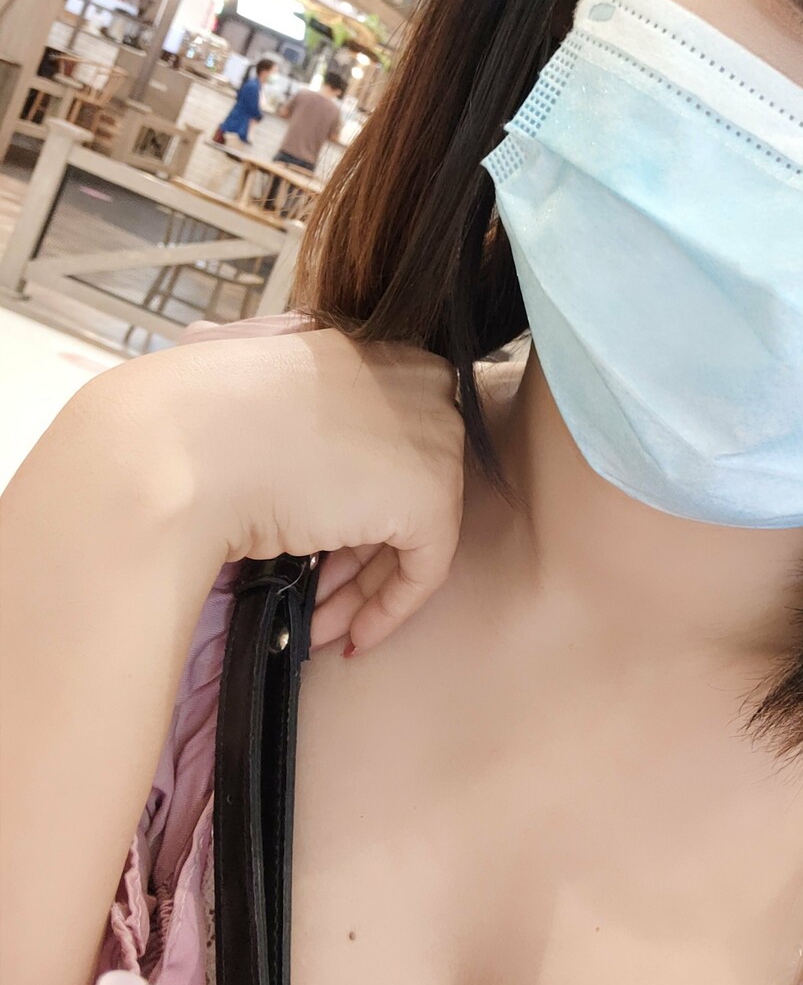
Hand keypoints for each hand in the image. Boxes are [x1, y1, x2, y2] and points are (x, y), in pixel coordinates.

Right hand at [100, 325, 467, 653]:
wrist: (185, 448)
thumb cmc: (202, 419)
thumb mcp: (265, 393)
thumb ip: (305, 411)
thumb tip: (287, 422)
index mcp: (380, 346)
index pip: (388, 442)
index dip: (356, 503)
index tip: (323, 549)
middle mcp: (423, 385)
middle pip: (402, 489)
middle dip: (360, 555)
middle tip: (320, 601)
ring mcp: (435, 438)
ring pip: (414, 533)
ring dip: (362, 589)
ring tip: (320, 625)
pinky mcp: (434, 496)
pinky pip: (425, 569)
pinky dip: (389, 609)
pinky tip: (348, 637)